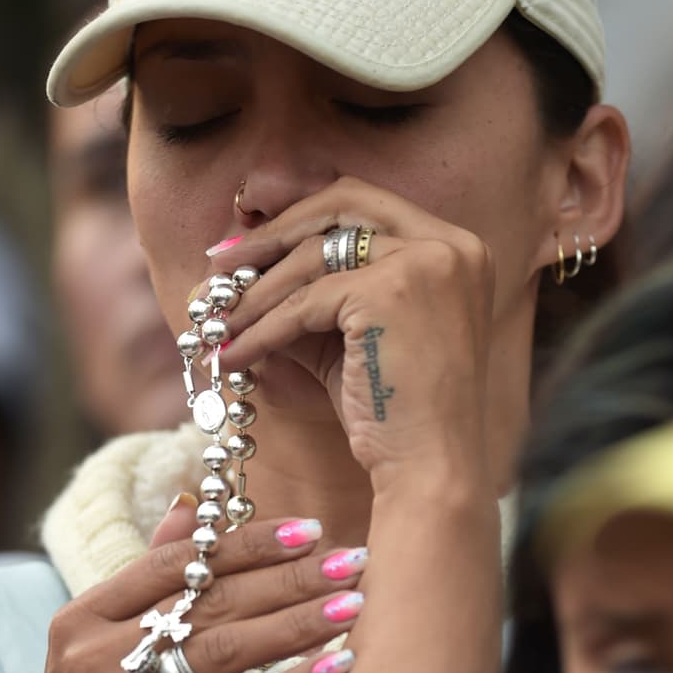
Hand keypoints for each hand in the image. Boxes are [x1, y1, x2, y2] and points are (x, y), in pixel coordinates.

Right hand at [41, 508, 362, 672]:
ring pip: (227, 649)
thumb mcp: (104, 649)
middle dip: (290, 577)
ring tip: (356, 603)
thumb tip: (192, 506)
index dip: (247, 543)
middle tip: (353, 560)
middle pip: (211, 602)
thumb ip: (149, 577)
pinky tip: (339, 668)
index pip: (176, 563)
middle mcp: (94, 657)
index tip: (310, 530)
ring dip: (299, 622)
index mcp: (81, 618)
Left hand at [200, 181, 494, 489]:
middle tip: (220, 267)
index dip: (301, 215)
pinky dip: (263, 328)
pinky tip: (235, 353)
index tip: (250, 243)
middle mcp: (450, 245)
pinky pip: (305, 302)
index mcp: (455, 247)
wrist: (430, 470)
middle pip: (341, 204)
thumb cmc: (395, 411)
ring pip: (314, 255)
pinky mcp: (391, 292)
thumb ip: (313, 290)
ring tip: (217, 322)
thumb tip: (240, 264)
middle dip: (272, 232)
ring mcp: (426, 263)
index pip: (365, 203)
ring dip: (255, 292)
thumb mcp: (353, 334)